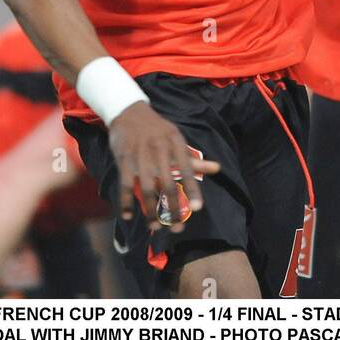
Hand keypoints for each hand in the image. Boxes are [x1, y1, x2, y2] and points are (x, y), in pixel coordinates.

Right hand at [108, 102, 219, 229]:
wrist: (129, 111)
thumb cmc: (158, 129)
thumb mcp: (176, 139)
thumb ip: (193, 158)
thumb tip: (217, 169)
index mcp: (175, 143)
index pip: (187, 169)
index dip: (193, 189)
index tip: (197, 208)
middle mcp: (159, 149)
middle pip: (167, 183)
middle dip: (172, 208)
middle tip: (177, 228)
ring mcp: (140, 154)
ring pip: (146, 188)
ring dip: (150, 210)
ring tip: (155, 227)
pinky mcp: (123, 158)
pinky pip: (124, 183)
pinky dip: (126, 201)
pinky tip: (128, 215)